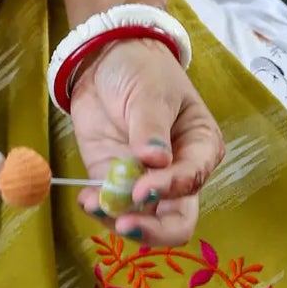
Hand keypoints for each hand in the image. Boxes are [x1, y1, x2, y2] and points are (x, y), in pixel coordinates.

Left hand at [68, 37, 223, 247]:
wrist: (106, 58)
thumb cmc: (142, 70)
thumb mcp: (150, 92)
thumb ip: (151, 128)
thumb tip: (155, 161)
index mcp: (200, 148)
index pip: (191, 181)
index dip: (167, 190)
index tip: (140, 189)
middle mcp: (178, 173)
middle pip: (176, 220)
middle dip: (151, 229)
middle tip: (124, 223)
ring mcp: (145, 180)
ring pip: (143, 221)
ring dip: (118, 220)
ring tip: (94, 204)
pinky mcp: (114, 180)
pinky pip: (111, 207)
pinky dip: (99, 210)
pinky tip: (85, 199)